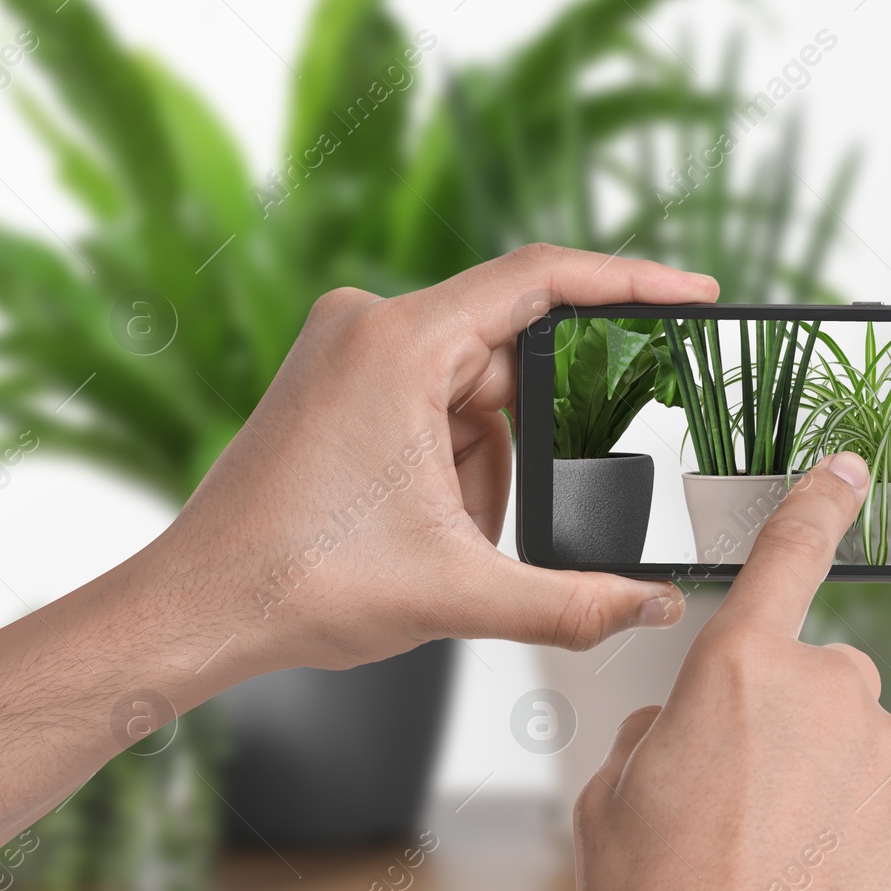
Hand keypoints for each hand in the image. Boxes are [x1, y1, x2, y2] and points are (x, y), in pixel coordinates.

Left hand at [0, 244, 716, 877]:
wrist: (198, 610)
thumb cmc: (293, 582)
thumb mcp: (458, 594)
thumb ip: (574, 602)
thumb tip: (655, 603)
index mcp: (398, 344)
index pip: (541, 281)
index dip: (630, 284)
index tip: (693, 293)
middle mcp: (370, 326)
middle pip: (510, 359)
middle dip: (532, 444)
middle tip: (512, 510)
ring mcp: (352, 351)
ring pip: (477, 397)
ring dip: (486, 471)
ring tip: (440, 542)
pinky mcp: (343, 382)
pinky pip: (439, 409)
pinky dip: (455, 468)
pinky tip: (422, 528)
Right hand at [574, 452, 890, 890]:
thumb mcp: (607, 808)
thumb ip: (650, 734)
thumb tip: (678, 723)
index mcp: (737, 672)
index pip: (785, 557)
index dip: (817, 506)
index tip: (848, 468)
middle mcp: (829, 691)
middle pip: (827, 688)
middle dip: (799, 741)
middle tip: (758, 825)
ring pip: (877, 754)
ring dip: (848, 798)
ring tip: (799, 878)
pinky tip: (867, 882)